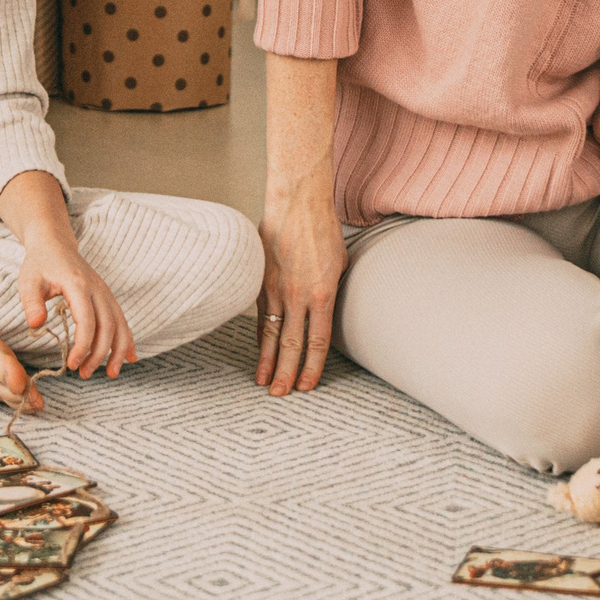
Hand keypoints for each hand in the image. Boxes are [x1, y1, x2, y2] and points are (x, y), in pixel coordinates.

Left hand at [17, 239, 136, 378]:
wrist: (55, 244)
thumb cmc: (40, 264)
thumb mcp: (28, 281)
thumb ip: (31, 303)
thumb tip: (36, 325)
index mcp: (78, 285)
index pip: (87, 321)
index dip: (82, 346)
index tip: (72, 364)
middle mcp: (97, 289)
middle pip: (107, 326)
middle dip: (99, 354)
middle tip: (83, 374)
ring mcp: (105, 292)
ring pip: (120, 324)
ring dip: (118, 351)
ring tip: (111, 374)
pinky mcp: (107, 297)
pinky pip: (121, 319)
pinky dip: (127, 339)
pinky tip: (129, 357)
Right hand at [255, 191, 346, 395]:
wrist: (297, 203)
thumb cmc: (323, 231)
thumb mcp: (340, 264)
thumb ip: (330, 291)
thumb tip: (324, 309)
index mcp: (322, 294)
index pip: (317, 342)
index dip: (312, 367)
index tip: (307, 386)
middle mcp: (298, 297)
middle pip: (291, 345)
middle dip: (286, 373)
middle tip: (281, 396)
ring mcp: (275, 289)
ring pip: (270, 334)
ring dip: (267, 361)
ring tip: (263, 382)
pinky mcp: (260, 280)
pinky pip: (260, 314)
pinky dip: (260, 335)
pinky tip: (260, 350)